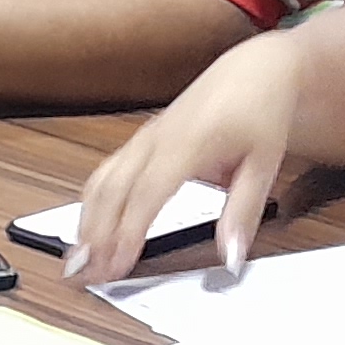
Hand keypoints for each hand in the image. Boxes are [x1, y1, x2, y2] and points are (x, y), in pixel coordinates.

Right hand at [66, 33, 305, 282]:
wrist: (255, 70)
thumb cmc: (259, 111)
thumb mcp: (264, 165)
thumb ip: (243, 213)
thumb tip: (232, 256)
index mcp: (187, 144)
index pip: (147, 195)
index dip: (127, 232)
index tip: (115, 265)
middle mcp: (156, 140)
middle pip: (112, 190)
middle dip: (94, 234)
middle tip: (83, 274)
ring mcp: (145, 138)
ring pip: (102, 180)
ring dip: (87, 221)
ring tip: (79, 258)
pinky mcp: (143, 140)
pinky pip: (108, 172)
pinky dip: (94, 204)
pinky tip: (91, 227)